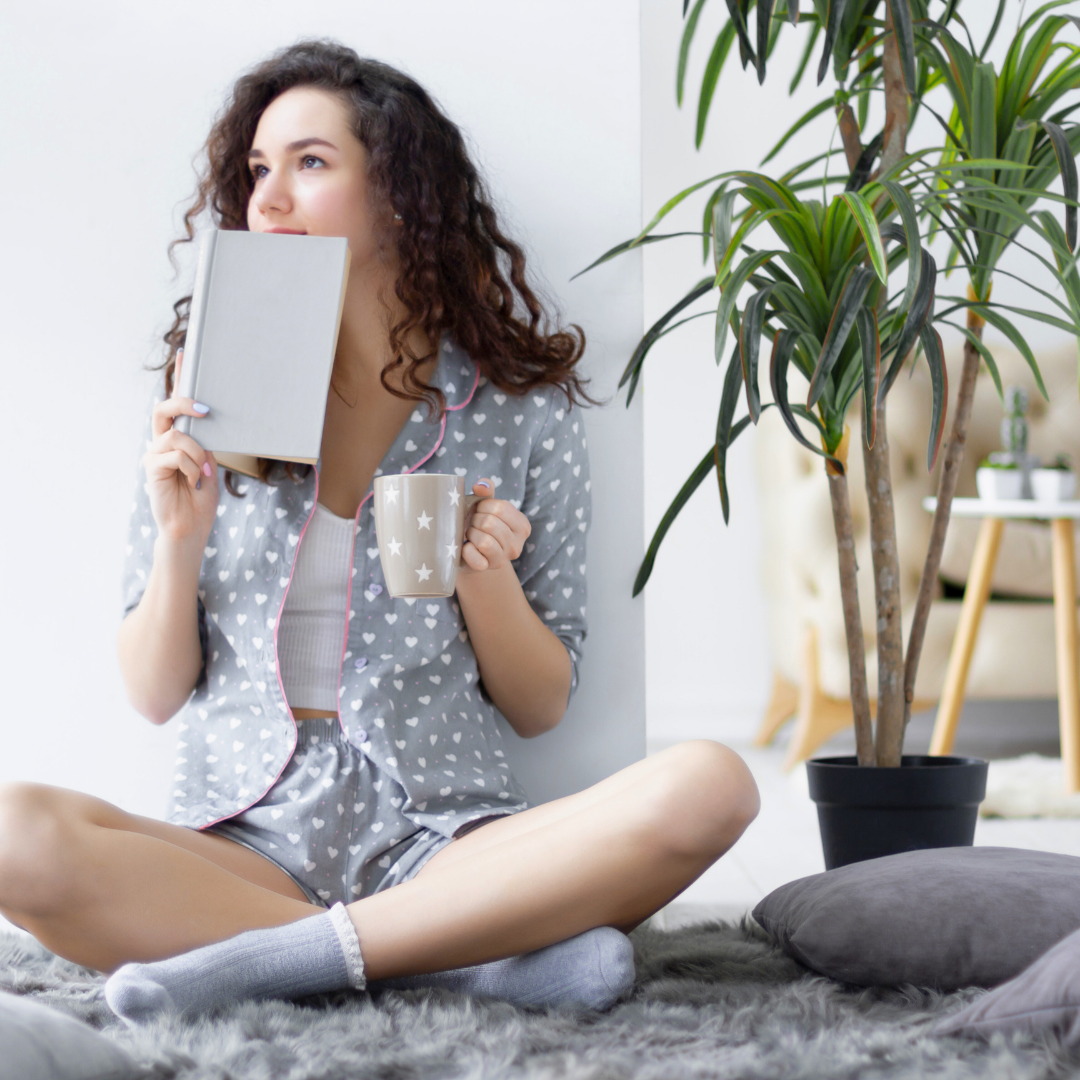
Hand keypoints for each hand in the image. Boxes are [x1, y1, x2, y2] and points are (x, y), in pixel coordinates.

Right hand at [143, 349, 219, 543]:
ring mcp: (154, 454)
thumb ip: (204, 442)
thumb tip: (206, 419)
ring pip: (177, 436)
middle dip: (184, 403)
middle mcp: (161, 442)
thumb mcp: (209, 463)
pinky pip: (175, 455)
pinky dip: (191, 467)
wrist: (190, 527)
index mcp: (177, 438)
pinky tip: (193, 481)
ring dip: (197, 453)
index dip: (179, 379)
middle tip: (206, 408)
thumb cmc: (200, 498)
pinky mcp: (151, 468)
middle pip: (165, 409)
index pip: (176, 404)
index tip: (185, 354)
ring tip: (203, 472)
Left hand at [459, 478, 530, 572]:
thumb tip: (481, 486)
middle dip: (475, 520)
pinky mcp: (489, 569)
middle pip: (490, 524)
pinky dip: (467, 551)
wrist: (469, 549)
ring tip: (471, 534)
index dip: (483, 506)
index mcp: (522, 525)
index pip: (500, 508)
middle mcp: (517, 545)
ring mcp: (504, 559)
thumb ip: (485, 490)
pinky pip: (476, 560)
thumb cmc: (478, 522)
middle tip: (473, 523)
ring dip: (471, 534)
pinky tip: (467, 547)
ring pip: (484, 542)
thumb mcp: (484, 503)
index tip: (479, 510)